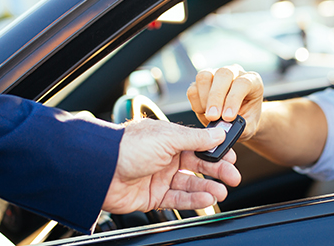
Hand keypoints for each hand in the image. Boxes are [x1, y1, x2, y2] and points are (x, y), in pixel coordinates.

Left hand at [102, 118, 240, 213]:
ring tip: (221, 192)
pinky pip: (178, 199)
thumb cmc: (127, 147)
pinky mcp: (153, 196)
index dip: (216, 151)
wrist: (100, 171)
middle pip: (197, 165)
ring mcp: (159, 177)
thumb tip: (218, 133)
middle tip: (233, 177)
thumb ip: (196, 138)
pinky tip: (206, 199)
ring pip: (190, 184)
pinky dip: (193, 200)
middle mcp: (165, 157)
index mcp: (168, 138)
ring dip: (207, 188)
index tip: (231, 156)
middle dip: (217, 171)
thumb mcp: (167, 137)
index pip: (199, 144)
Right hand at [187, 64, 263, 141]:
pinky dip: (196, 103)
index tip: (228, 117)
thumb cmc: (247, 120)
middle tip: (213, 117)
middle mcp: (234, 73)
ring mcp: (216, 75)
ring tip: (210, 116)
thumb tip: (224, 128)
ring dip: (204, 99)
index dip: (233, 100)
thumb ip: (240, 127)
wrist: (239, 119)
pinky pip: (193, 89)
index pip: (243, 83)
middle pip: (223, 74)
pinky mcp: (201, 83)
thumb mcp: (249, 126)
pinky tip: (204, 113)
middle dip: (216, 97)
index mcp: (252, 81)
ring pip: (204, 77)